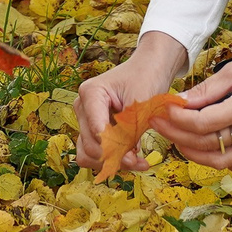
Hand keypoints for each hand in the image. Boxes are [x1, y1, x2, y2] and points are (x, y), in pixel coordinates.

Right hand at [76, 32, 186, 171]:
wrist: (149, 69)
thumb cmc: (146, 78)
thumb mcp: (141, 103)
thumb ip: (130, 129)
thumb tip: (125, 158)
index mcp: (91, 93)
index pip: (96, 130)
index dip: (114, 148)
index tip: (135, 156)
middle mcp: (82, 107)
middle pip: (90, 146)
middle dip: (115, 158)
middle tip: (140, 161)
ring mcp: (86, 119)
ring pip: (89, 153)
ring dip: (111, 162)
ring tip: (137, 161)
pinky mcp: (93, 129)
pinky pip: (95, 152)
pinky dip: (111, 159)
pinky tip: (132, 157)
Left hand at [157, 43, 231, 170]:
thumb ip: (208, 89)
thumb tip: (180, 102)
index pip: (202, 123)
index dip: (177, 120)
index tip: (162, 111)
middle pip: (207, 145)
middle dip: (177, 136)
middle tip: (159, 125)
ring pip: (220, 161)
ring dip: (193, 153)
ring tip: (176, 139)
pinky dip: (217, 160)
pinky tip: (203, 148)